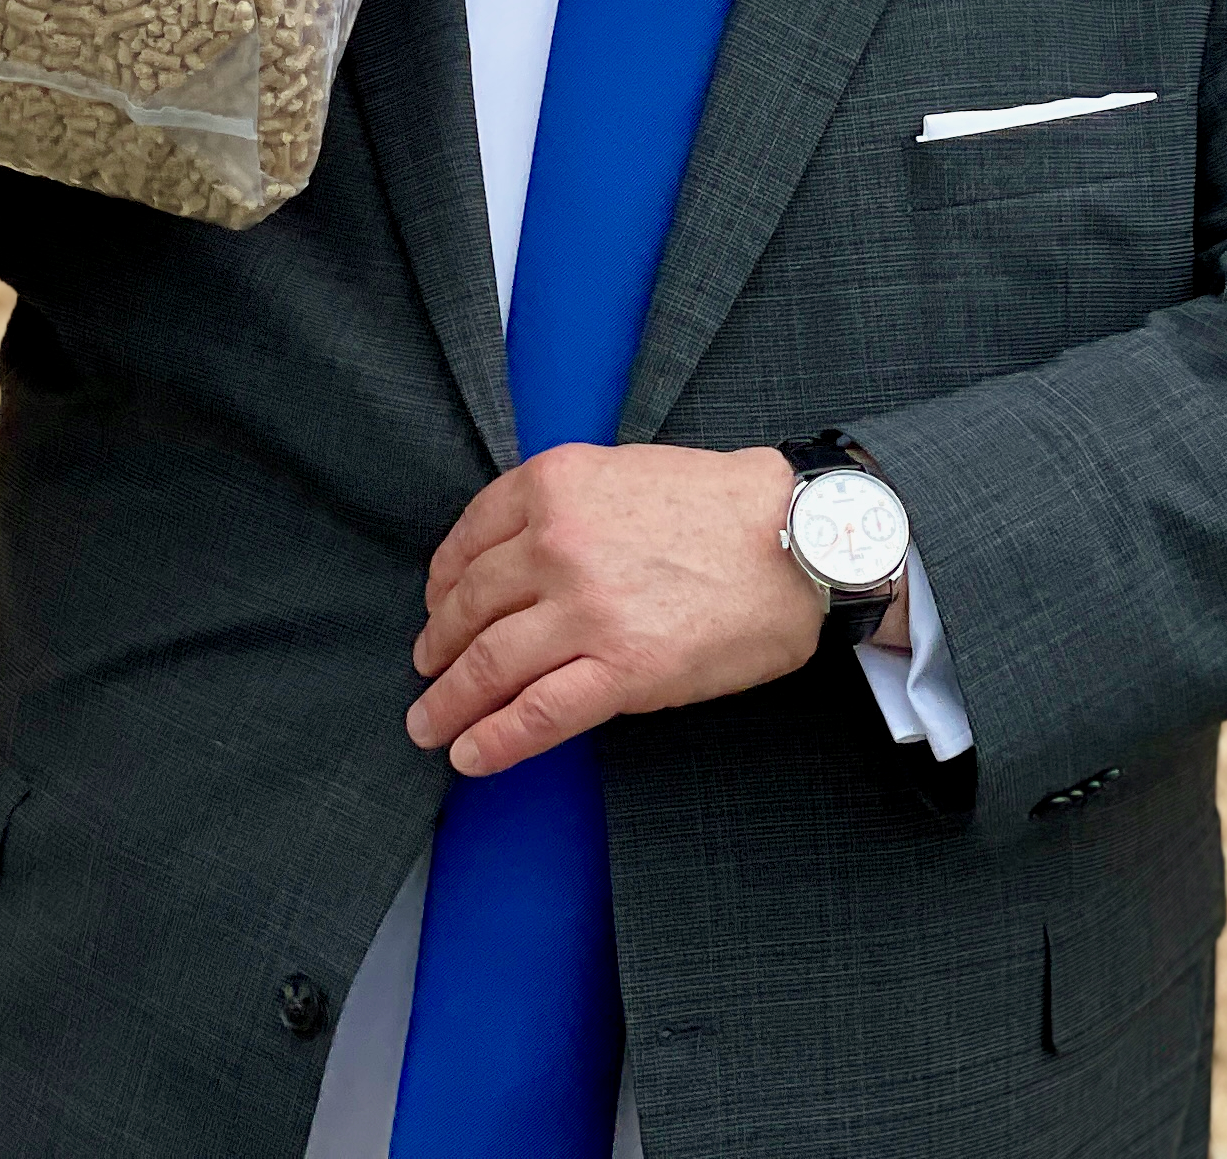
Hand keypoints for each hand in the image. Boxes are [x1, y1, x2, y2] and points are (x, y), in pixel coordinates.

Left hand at [405, 443, 823, 777]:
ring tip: (430, 724)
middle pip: (469, 606)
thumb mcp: (622, 472)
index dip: (442, 583)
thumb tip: (513, 558)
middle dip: (439, 645)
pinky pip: (538, 714)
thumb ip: (563, 505)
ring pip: (489, 665)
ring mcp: (587, 611)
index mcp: (555, 486)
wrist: (799, 539)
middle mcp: (558, 544)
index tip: (436, 606)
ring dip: (447, 703)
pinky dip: (494, 741)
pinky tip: (471, 756)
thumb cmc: (722, 505)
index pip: (468, 541)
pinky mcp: (624, 670)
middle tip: (427, 667)